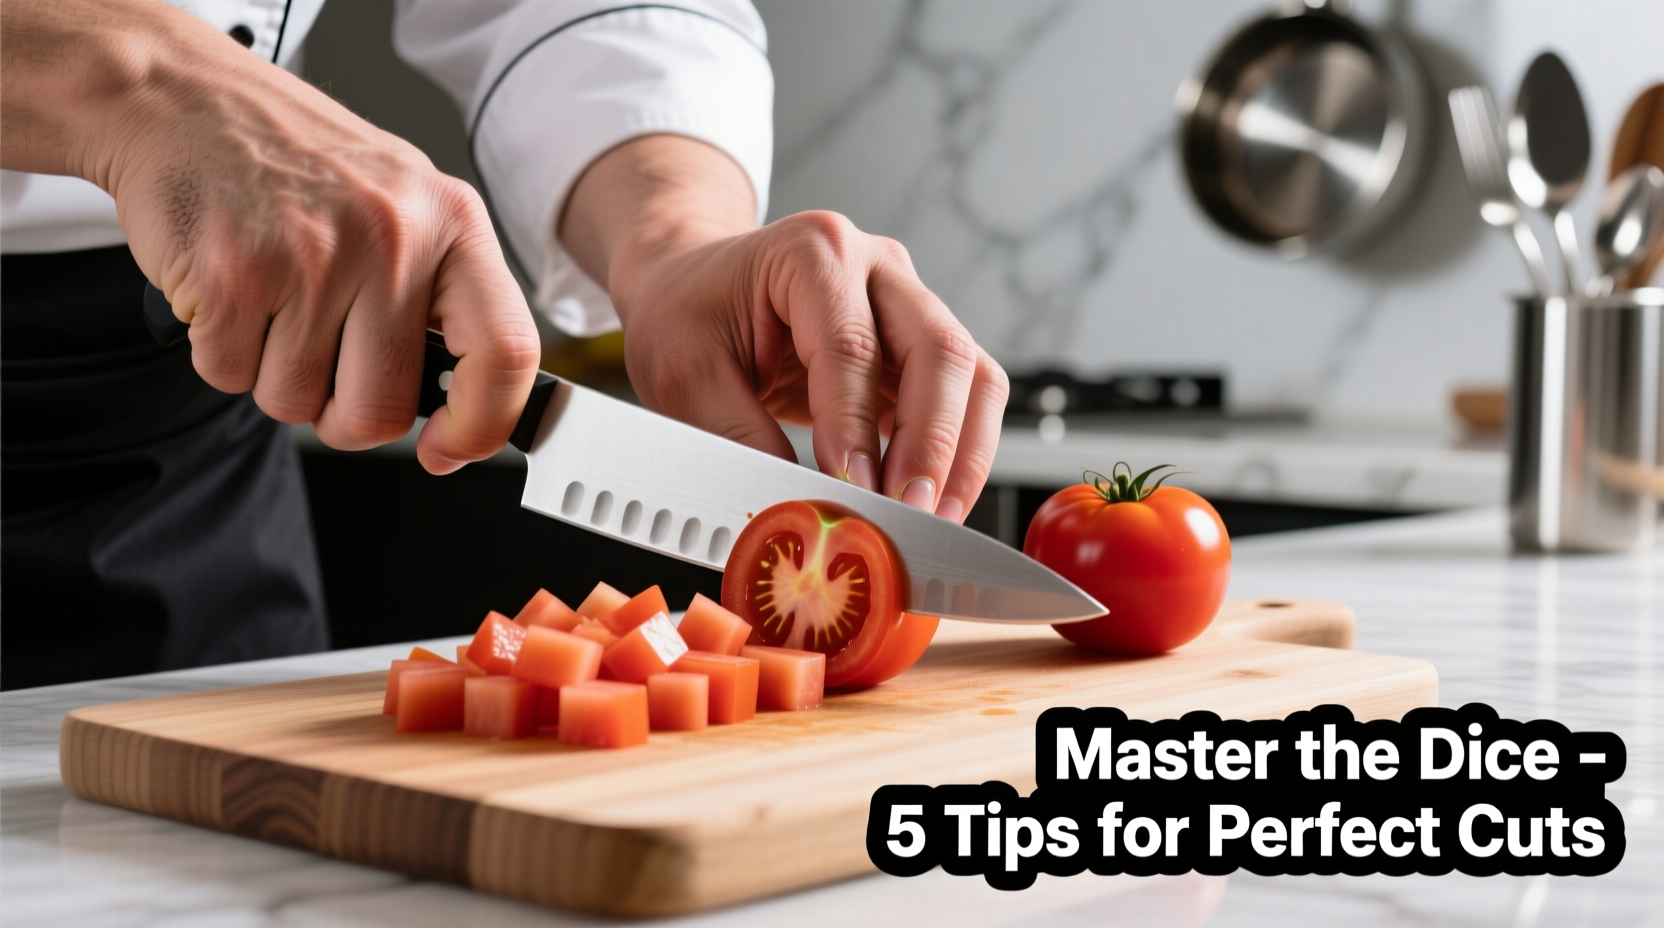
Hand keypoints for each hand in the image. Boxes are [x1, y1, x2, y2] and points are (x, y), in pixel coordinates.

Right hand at [0, 0, 539, 471]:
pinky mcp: (234, 274)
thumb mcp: (406, 207)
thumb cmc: (304, 166)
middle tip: (324, 364)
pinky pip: (230, 378)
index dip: (481, 425)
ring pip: (296, 403)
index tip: (448, 449)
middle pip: (380, 410)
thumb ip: (444, 299)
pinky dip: (222, 353)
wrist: (186, 100)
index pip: (505, 352)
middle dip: (343, 415)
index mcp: (454, 223)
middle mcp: (393, 238)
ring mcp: (313, 257)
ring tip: (274, 300)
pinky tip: (232, 289)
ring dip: (275, 376)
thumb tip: (468, 412)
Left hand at [561, 137, 1008, 522]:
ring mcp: (908, 303)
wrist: (692, 286)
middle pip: (940, 349)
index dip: (857, 424)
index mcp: (812, 251)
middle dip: (934, 443)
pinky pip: (967, 398)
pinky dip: (959, 454)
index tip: (854, 488)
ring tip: (933, 517)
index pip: (852, 344)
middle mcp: (876, 267)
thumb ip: (739, 438)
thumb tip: (800, 506)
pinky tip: (932, 499)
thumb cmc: (686, 314)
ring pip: (973, 375)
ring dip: (962, 455)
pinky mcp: (919, 347)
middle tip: (909, 512)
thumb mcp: (685, 375)